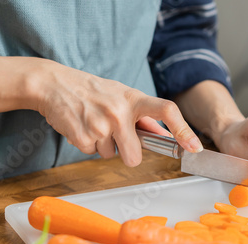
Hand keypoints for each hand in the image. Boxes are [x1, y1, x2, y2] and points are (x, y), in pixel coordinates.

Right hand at [34, 60, 202, 166]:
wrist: (53, 83)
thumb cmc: (92, 91)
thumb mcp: (121, 95)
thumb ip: (142, 116)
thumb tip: (164, 136)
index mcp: (134, 99)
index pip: (167, 111)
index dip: (184, 131)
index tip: (194, 147)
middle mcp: (120, 112)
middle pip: (134, 157)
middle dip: (126, 152)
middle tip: (113, 134)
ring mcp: (101, 125)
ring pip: (111, 156)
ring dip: (103, 145)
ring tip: (93, 122)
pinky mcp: (82, 136)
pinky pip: (91, 153)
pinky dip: (87, 144)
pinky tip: (81, 126)